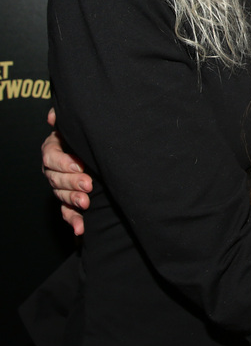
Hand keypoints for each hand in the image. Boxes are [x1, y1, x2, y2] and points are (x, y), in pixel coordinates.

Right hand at [42, 108, 91, 234]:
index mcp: (54, 149)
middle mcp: (55, 169)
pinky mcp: (70, 201)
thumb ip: (66, 119)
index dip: (63, 162)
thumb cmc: (90, 134)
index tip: (79, 165)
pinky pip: (67, 212)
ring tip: (85, 203)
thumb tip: (53, 116)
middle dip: (71, 182)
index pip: (51, 156)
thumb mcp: (80, 125)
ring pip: (61, 195)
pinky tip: (81, 229)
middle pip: (55, 178)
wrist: (105, 149)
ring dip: (72, 200)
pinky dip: (74, 221)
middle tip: (88, 184)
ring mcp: (61, 186)